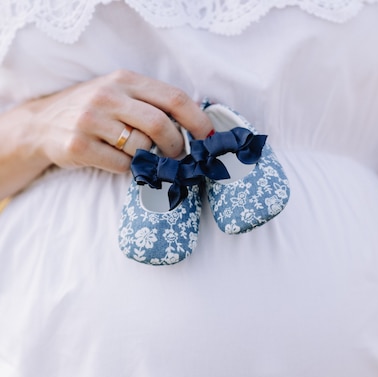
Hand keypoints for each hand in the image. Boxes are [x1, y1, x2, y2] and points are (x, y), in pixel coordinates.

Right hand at [27, 70, 212, 173]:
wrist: (43, 124)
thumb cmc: (93, 112)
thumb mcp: (119, 94)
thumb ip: (150, 103)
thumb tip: (193, 127)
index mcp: (125, 79)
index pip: (173, 98)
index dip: (197, 120)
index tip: (208, 138)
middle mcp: (108, 96)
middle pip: (160, 124)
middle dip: (175, 146)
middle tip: (177, 157)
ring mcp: (91, 121)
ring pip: (140, 147)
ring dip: (149, 159)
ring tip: (143, 158)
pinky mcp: (79, 146)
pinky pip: (121, 165)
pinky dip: (128, 169)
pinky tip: (120, 162)